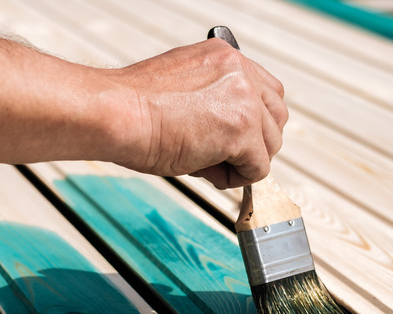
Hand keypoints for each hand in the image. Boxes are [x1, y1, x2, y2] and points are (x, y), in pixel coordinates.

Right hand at [112, 38, 287, 188]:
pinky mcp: (242, 130)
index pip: (265, 92)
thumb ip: (213, 99)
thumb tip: (230, 132)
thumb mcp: (184, 87)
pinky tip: (204, 169)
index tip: (231, 137)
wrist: (116, 113)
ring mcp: (245, 100)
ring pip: (270, 146)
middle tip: (219, 154)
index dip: (252, 122)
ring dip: (242, 161)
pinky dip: (235, 178)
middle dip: (254, 143)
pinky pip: (258, 169)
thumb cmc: (134, 106)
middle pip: (276, 118)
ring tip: (204, 161)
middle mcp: (240, 71)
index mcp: (225, 56)